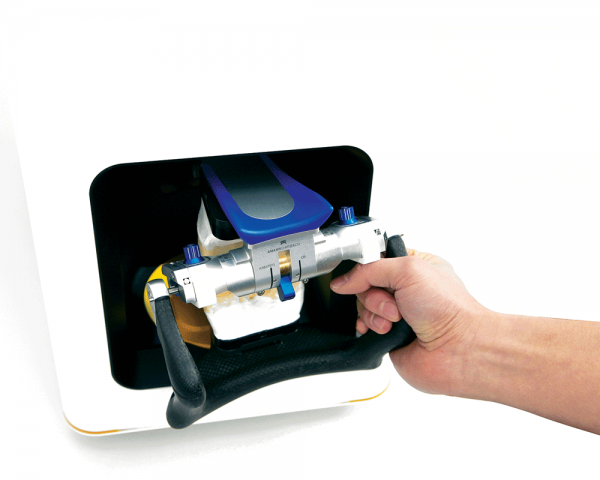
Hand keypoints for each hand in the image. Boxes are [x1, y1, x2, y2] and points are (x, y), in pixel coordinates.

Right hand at [329, 249, 487, 395]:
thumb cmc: (449, 309)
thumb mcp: (408, 270)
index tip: (366, 274)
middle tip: (393, 303)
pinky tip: (382, 331)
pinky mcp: (389, 335)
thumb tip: (344, 280)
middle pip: (365, 283)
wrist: (459, 349)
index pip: (376, 258)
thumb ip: (370, 270)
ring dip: (373, 313)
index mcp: (415, 266)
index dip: (366, 266)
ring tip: (395, 321)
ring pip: (362, 305)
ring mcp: (397, 313)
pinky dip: (368, 327)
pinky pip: (364, 326)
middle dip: (373, 294)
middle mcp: (406, 289)